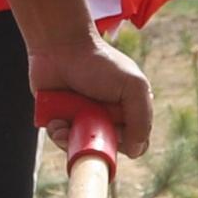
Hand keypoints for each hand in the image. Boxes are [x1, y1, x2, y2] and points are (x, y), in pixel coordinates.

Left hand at [25, 33, 152, 157]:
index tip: (113, 130)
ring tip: (65, 121)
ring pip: (81, 148)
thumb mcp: (133, 87)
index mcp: (128, 110)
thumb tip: (135, 151)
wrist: (61, 46)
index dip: (125, 143)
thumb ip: (142, 119)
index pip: (136, 143)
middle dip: (96, 142)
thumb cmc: (99, 63)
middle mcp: (106, 118)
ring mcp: (83, 120)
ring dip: (73, 139)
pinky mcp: (61, 119)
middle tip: (87, 122)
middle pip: (107, 149)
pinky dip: (58, 133)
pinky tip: (56, 119)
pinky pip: (61, 140)